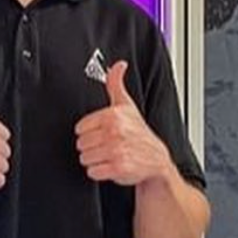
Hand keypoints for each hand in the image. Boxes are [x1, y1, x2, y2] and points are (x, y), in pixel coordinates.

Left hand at [75, 61, 174, 186]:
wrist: (156, 159)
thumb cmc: (139, 132)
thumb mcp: (126, 105)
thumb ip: (116, 83)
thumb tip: (119, 65)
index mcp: (112, 115)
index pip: (80, 128)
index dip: (89, 132)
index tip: (101, 133)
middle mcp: (114, 132)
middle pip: (81, 143)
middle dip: (91, 147)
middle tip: (105, 145)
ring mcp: (116, 150)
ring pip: (85, 158)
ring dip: (95, 160)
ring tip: (108, 155)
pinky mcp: (118, 168)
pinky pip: (93, 172)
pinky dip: (99, 172)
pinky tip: (110, 166)